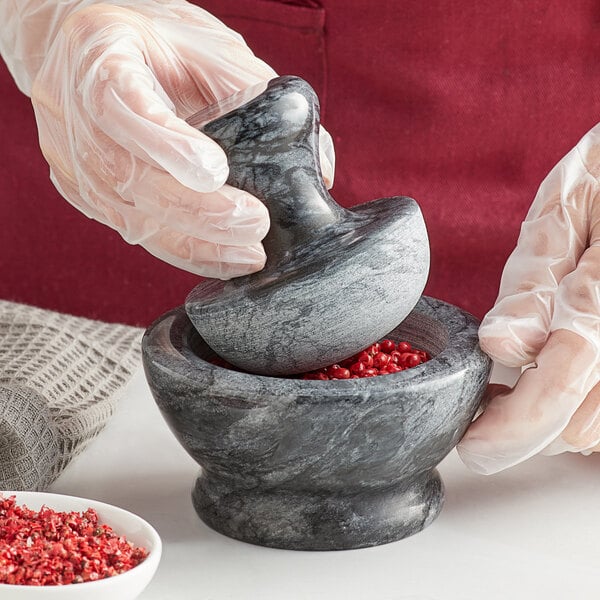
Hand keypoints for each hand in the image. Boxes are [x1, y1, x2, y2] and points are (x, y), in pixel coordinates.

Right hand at [18, 1, 333, 277]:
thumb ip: (258, 96)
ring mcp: (73, 161)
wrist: (83, 53)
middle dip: (197, 211)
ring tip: (249, 254)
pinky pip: (134, 232)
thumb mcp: (205, 47)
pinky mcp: (86, 195)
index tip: (215, 172)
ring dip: (194, 243)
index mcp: (99, 55)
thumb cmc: (152, 44)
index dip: (166, 143)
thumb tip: (319, 165)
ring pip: (132, 217)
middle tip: (254, 226)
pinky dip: (181, 250)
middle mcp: (73, 114)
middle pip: (130, 176)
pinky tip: (220, 258)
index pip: (122, 104)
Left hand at [457, 124, 599, 472]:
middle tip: (488, 407)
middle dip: (525, 427)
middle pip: (579, 423)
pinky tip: (559, 376)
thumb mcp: (563, 214)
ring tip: (522, 386)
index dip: (512, 427)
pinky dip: (579, 406)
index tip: (472, 443)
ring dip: (553, 419)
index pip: (561, 379)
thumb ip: (536, 283)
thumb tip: (504, 347)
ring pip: (599, 427)